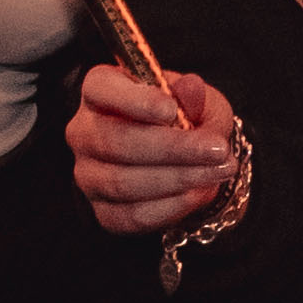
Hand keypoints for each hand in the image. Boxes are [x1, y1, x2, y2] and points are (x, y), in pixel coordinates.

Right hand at [68, 58, 240, 234]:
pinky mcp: (102, 210)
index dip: (135, 100)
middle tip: (217, 150)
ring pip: (122, 182)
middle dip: (171, 148)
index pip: (101, 88)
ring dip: (177, 179)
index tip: (171, 110)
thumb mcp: (199, 100)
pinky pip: (130, 215)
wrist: (188, 159)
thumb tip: (191, 87)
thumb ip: (194, 97)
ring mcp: (89, 174)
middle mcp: (84, 131)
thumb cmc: (187, 118)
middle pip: (115, 141)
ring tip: (218, 171)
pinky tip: (199, 193)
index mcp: (100, 90)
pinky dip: (169, 206)